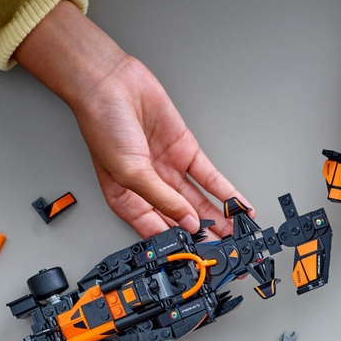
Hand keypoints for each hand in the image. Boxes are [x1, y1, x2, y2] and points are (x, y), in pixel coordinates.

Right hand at [14, 1, 246, 237]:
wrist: (109, 83)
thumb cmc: (102, 125)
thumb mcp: (128, 173)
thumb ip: (160, 199)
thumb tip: (186, 222)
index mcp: (127, 200)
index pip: (158, 231)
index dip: (179, 245)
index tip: (201, 256)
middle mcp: (149, 187)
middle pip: (183, 219)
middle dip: (205, 235)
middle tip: (226, 249)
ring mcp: (168, 169)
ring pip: (199, 201)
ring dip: (219, 217)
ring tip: (238, 232)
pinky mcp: (184, 151)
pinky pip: (209, 177)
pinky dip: (225, 191)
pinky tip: (238, 204)